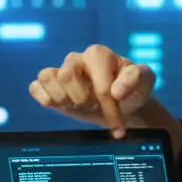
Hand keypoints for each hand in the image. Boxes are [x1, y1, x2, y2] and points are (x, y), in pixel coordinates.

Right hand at [29, 44, 156, 138]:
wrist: (124, 104)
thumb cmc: (134, 90)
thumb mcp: (145, 81)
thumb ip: (136, 79)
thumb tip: (117, 91)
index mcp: (99, 54)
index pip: (98, 83)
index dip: (108, 108)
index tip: (118, 127)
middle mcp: (77, 59)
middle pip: (66, 75)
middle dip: (82, 99)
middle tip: (94, 105)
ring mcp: (61, 71)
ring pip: (47, 78)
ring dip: (63, 98)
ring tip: (79, 104)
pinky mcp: (50, 86)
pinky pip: (35, 87)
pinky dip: (45, 99)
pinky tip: (62, 104)